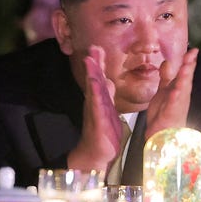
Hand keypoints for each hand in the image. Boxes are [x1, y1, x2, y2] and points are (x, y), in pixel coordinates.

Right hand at [67, 46, 122, 171]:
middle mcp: (94, 102)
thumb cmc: (102, 133)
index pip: (99, 78)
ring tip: (90, 60)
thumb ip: (108, 96)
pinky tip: (95, 85)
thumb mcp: (108, 110)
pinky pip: (96, 105)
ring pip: (93, 89)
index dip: (98, 63)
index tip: (97, 48)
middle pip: (94, 79)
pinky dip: (95, 94)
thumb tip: (110, 82)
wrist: (95, 153)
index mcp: (99, 99)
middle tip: (93, 48)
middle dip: (93, 63)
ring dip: (92, 74)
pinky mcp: (97, 120)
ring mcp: (94, 110)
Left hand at [145, 47, 197, 137]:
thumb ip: (166, 78)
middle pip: (186, 79)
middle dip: (189, 67)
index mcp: (179, 90)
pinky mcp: (170, 114)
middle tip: (192, 55)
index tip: (194, 50)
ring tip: (186, 68)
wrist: (161, 135)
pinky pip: (173, 104)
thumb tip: (167, 63)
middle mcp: (180, 96)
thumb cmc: (164, 114)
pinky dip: (175, 97)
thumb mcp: (164, 91)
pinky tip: (176, 90)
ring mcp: (177, 105)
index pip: (185, 73)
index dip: (189, 61)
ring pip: (182, 90)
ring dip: (184, 79)